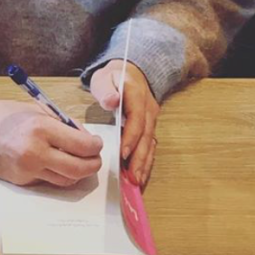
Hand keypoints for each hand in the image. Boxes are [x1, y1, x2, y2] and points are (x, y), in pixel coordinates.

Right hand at [0, 98, 103, 187]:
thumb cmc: (0, 115)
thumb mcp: (34, 109)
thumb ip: (61, 123)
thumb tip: (84, 138)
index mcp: (41, 128)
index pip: (83, 146)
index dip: (95, 146)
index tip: (96, 143)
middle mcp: (36, 152)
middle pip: (80, 168)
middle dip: (93, 164)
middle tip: (94, 157)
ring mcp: (28, 170)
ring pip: (67, 180)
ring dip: (77, 172)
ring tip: (75, 160)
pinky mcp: (21, 181)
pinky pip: (49, 182)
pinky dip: (57, 174)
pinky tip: (53, 163)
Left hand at [90, 60, 159, 186]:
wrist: (129, 73)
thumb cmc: (112, 78)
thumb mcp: (103, 78)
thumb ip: (105, 89)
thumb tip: (112, 101)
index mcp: (137, 95)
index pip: (136, 119)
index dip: (131, 138)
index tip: (123, 153)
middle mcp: (149, 109)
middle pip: (146, 136)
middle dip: (139, 158)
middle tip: (132, 177)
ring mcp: (151, 119)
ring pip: (150, 143)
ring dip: (144, 163)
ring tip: (136, 181)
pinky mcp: (149, 127)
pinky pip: (149, 145)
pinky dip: (145, 160)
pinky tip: (139, 174)